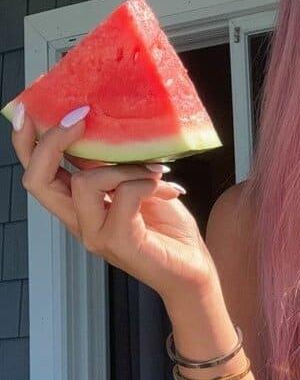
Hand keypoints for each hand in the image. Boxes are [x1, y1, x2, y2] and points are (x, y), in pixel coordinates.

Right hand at [11, 102, 219, 303]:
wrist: (193, 270)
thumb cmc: (168, 229)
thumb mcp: (137, 185)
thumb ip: (114, 166)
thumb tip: (99, 127)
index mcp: (78, 206)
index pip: (36, 174)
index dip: (26, 142)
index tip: (31, 108)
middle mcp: (79, 222)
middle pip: (36, 180)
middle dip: (52, 142)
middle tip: (80, 117)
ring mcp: (95, 235)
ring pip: (84, 182)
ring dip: (122, 167)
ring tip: (154, 172)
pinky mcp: (119, 242)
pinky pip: (125, 195)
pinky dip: (147, 183)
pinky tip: (166, 189)